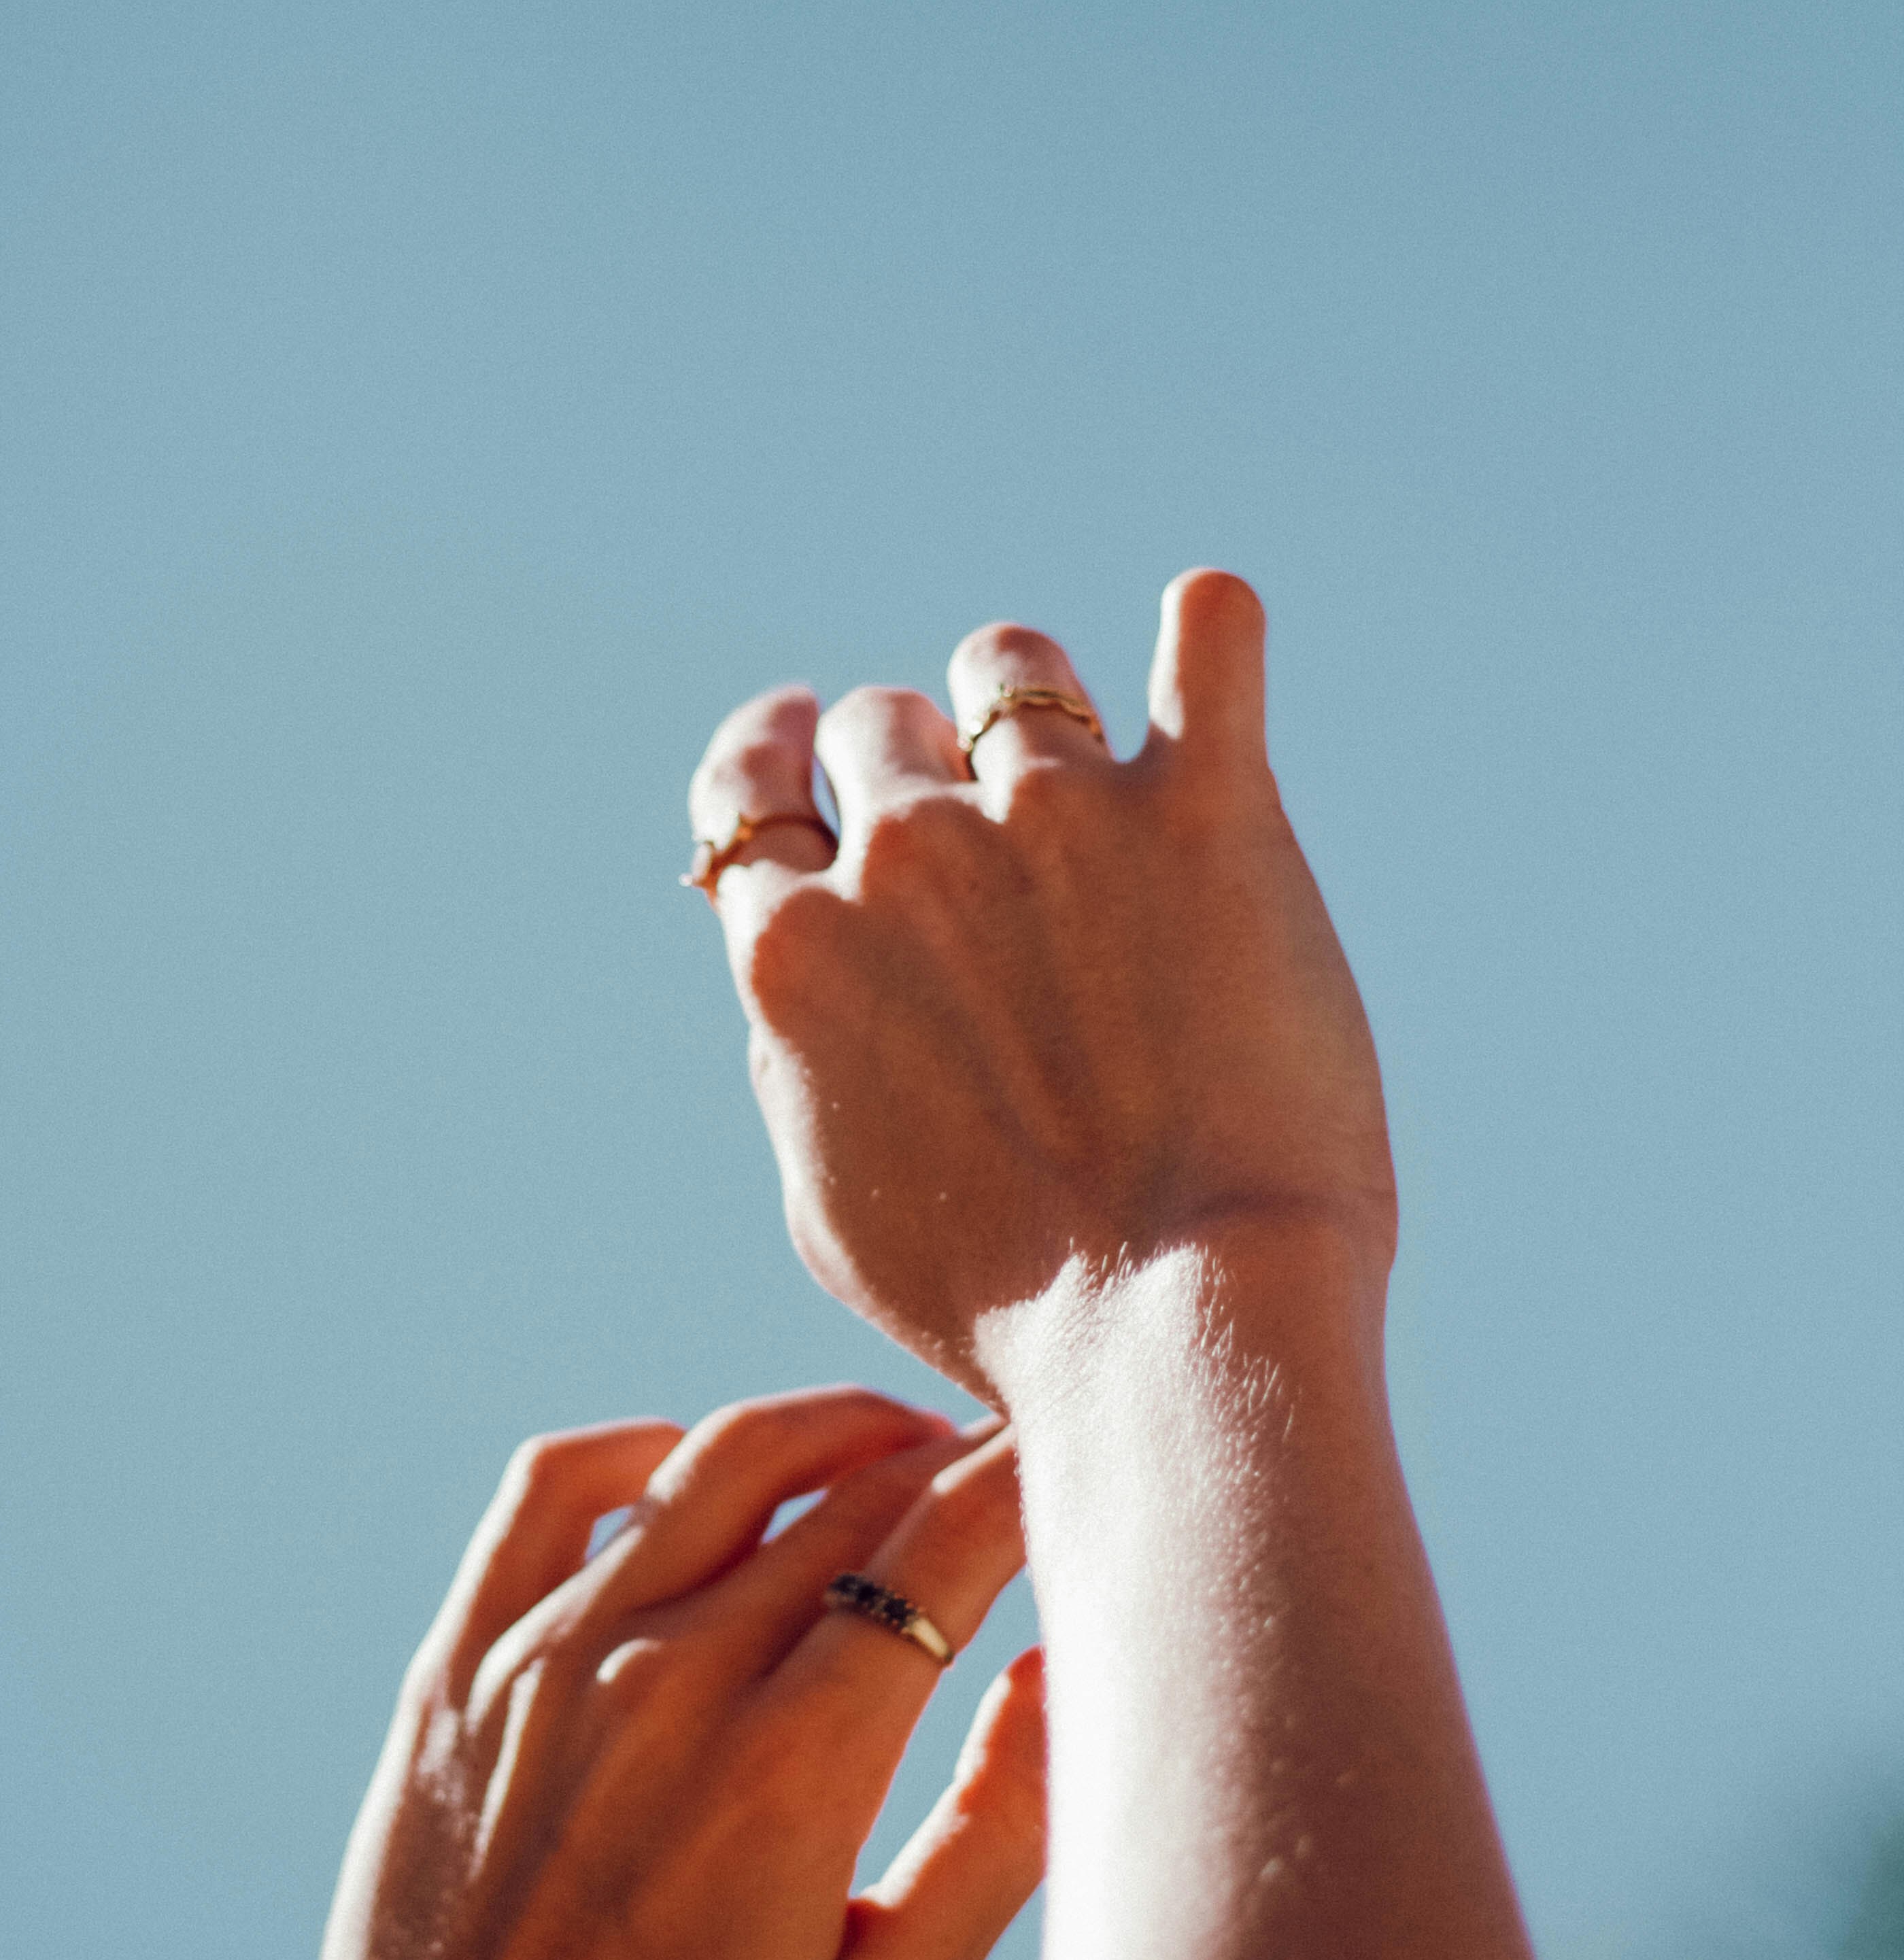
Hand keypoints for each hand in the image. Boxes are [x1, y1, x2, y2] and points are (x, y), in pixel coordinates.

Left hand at [262, 1386, 1044, 1959]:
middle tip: (1016, 1457)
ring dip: (828, 1429)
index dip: (1030, 1486)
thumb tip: (1060, 1673)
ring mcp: (545, 1655)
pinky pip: (552, 1484)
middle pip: (853, 1493)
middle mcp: (666, 1680)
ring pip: (718, 1459)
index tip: (1085, 1471)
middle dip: (956, 1455)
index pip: (947, 1547)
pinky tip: (696, 1469)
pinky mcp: (458, 1661)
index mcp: (790, 1771)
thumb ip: (992, 1842)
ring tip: (894, 1446)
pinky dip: (642, 1446)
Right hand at [687, 574, 1395, 1395]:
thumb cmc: (1002, 1308)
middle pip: (884, 724)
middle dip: (922, 762)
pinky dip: (1211, 627)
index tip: (809, 752)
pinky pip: (1211, 639)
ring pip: (1013, 662)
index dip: (779, 762)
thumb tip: (797, 985)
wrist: (1171, 1333)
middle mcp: (906, 853)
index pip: (747, 788)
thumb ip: (799, 1062)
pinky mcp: (1208, 809)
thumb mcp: (830, 1205)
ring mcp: (1054, 815)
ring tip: (1089, 760)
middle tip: (984, 833)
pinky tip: (1212, 634)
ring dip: (1034, 702)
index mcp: (795, 949)